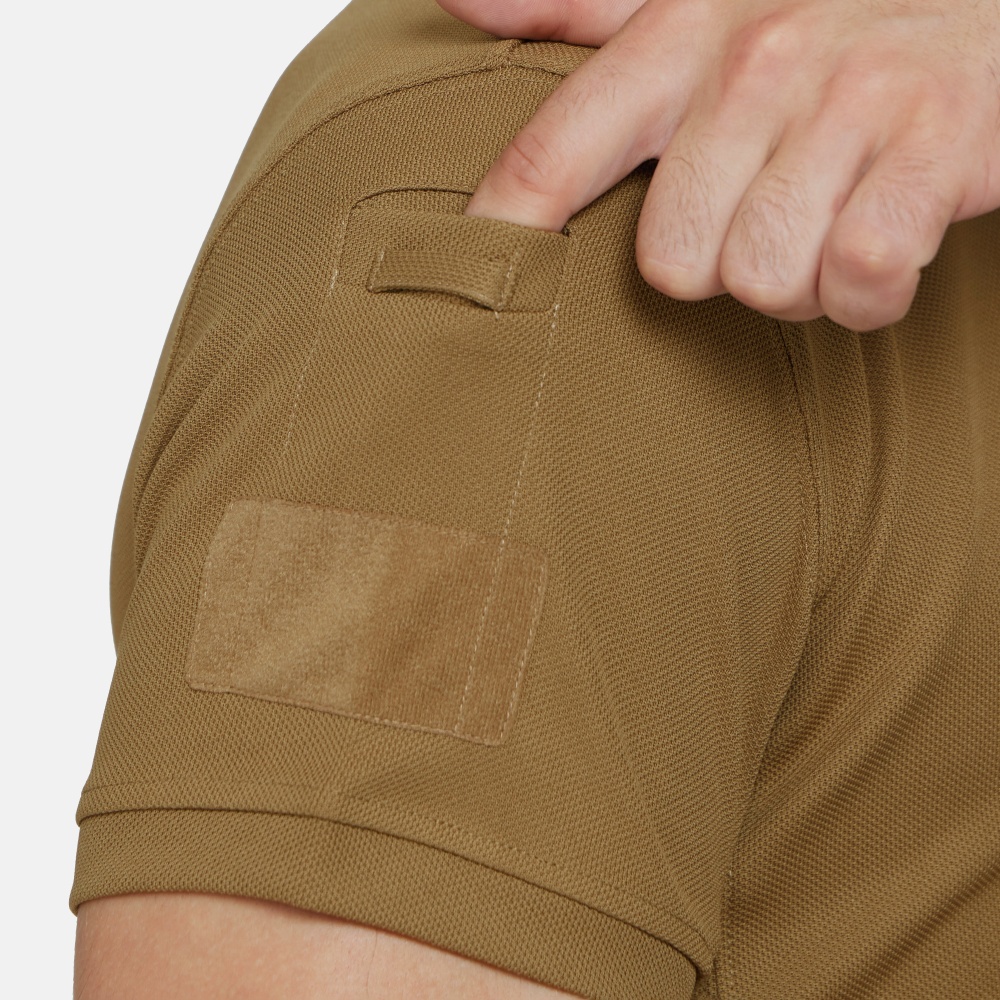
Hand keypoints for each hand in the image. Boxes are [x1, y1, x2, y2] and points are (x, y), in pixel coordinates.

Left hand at [436, 0, 999, 331]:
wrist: (990, 10)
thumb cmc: (837, 19)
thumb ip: (576, 5)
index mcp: (681, 32)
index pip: (561, 146)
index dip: (508, 218)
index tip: (474, 263)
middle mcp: (754, 60)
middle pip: (673, 263)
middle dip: (724, 265)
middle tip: (772, 213)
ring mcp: (847, 99)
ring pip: (763, 281)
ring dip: (801, 281)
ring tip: (832, 219)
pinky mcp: (932, 145)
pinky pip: (856, 277)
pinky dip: (870, 292)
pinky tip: (884, 245)